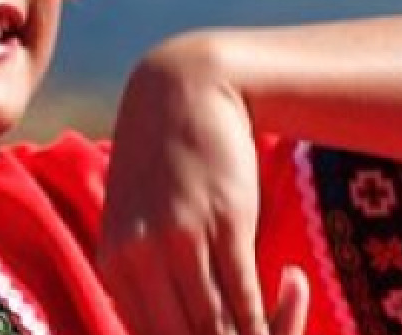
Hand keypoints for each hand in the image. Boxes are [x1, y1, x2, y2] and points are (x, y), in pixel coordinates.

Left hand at [99, 33, 308, 334]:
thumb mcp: (135, 218)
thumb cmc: (164, 162)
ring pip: (215, 328)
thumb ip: (143, 270)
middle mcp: (137, 258)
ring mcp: (178, 240)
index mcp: (113, 262)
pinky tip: (288, 302)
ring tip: (278, 328)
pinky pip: (244, 297)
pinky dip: (268, 318)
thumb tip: (167, 321)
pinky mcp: (223, 221)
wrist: (183, 90)